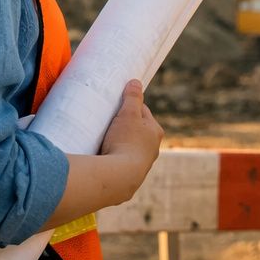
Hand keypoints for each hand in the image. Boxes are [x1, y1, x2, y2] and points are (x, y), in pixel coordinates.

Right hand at [99, 80, 162, 199]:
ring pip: (129, 147)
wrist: (119, 177)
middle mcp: (152, 149)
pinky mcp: (130, 177)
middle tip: (107, 122)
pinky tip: (103, 156)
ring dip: (118, 143)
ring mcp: (141, 164)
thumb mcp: (128, 114)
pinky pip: (121, 162)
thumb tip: (136, 82)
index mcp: (155, 132)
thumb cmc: (126, 142)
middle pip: (136, 130)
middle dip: (123, 126)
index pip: (142, 111)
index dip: (129, 106)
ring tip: (104, 140)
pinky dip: (114, 157)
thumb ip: (132, 97)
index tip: (116, 105)